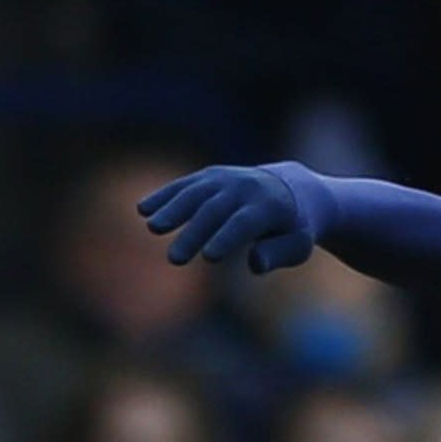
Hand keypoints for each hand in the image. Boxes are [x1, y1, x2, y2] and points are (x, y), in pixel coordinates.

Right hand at [137, 166, 319, 273]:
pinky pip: (185, 185)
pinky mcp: (210, 176)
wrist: (293, 188)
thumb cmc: (294, 227)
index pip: (243, 224)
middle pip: (214, 211)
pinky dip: (164, 195)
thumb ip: (278, 254)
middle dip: (193, 235)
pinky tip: (142, 209)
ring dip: (172, 210)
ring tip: (152, 228)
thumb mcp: (297, 245)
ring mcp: (225, 179)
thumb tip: (255, 265)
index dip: (226, 239)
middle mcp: (245, 188)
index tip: (208, 258)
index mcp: (270, 206)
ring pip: (195, 194)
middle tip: (175, 260)